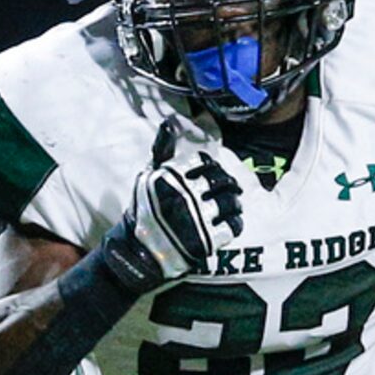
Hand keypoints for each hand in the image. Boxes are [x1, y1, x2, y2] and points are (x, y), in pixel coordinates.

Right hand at [98, 118, 242, 295]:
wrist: (138, 252)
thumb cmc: (144, 211)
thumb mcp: (148, 177)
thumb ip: (163, 149)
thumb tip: (170, 122)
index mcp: (171, 177)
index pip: (204, 161)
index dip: (212, 166)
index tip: (212, 173)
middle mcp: (184, 195)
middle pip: (222, 180)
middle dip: (229, 183)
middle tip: (232, 188)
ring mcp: (195, 219)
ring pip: (231, 202)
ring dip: (236, 203)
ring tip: (234, 205)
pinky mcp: (205, 240)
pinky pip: (232, 226)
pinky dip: (236, 223)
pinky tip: (231, 223)